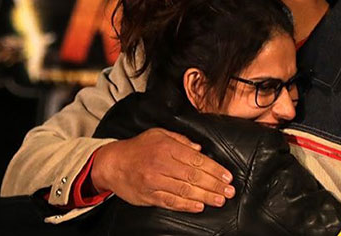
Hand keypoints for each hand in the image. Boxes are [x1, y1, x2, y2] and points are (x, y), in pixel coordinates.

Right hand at [91, 128, 234, 211]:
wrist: (112, 163)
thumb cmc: (138, 148)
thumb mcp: (158, 134)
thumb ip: (181, 140)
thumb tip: (200, 149)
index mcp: (166, 147)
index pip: (196, 160)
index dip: (214, 169)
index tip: (227, 176)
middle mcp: (161, 164)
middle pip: (193, 177)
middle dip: (214, 185)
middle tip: (229, 191)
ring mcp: (154, 182)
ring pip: (184, 191)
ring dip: (205, 196)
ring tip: (220, 199)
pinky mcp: (149, 196)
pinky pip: (171, 202)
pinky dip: (186, 205)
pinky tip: (199, 206)